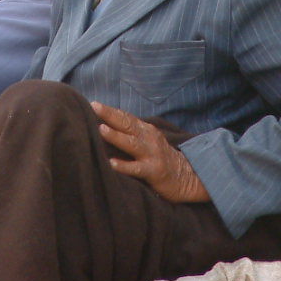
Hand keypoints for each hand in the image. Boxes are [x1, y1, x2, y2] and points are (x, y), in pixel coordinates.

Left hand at [92, 101, 210, 202]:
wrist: (186, 177)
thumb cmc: (160, 157)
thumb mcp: (149, 140)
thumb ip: (132, 133)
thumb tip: (106, 125)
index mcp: (146, 130)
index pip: (126, 117)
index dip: (111, 111)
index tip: (94, 104)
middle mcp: (149, 138)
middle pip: (127, 124)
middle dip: (110, 115)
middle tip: (95, 106)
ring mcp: (152, 154)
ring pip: (131, 143)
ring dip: (116, 136)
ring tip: (101, 130)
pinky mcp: (153, 171)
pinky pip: (136, 168)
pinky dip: (124, 165)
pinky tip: (112, 163)